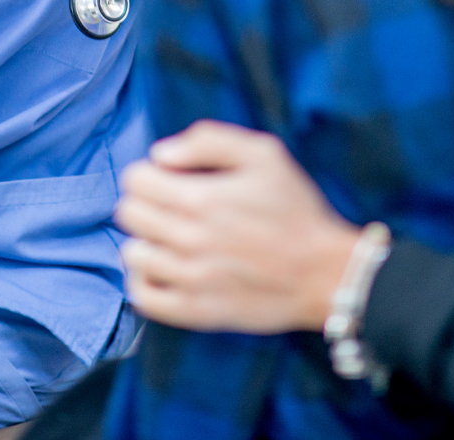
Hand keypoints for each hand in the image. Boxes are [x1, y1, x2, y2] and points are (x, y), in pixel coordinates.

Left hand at [115, 120, 361, 333]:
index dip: (152, 173)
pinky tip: (165, 269)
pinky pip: (143, 297)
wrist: (326, 273)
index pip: (135, 179)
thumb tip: (161, 154)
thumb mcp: (265, 154)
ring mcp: (190, 280)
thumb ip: (209, 140)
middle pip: (128, 213)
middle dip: (147, 202)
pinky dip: (146, 280)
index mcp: (201, 199)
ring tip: (173, 238)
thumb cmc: (296, 209)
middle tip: (174, 207)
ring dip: (148, 241)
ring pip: (132, 253)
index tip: (174, 179)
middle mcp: (189, 240)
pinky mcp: (195, 312)